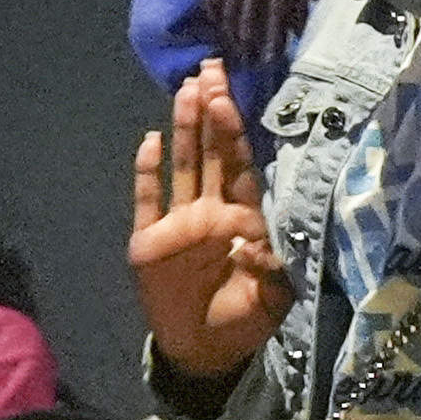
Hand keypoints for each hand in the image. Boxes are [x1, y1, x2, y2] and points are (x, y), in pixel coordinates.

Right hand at [128, 62, 290, 383]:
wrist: (204, 349)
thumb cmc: (245, 319)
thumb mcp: (273, 298)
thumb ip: (273, 268)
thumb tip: (262, 241)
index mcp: (245, 217)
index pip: (242, 165)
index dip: (238, 131)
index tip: (236, 94)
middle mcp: (212, 209)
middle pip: (212, 153)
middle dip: (212, 112)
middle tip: (211, 70)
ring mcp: (179, 221)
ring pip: (183, 165)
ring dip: (183, 130)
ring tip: (187, 90)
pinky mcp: (150, 238)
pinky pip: (148, 199)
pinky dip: (147, 173)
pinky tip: (148, 143)